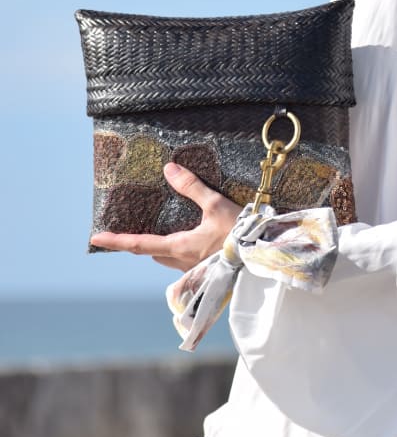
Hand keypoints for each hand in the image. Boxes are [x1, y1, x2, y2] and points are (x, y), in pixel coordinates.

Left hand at [90, 163, 241, 270]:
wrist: (263, 258)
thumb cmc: (240, 233)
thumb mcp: (217, 206)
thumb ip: (192, 187)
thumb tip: (169, 168)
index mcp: (179, 246)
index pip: (139, 244)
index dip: (115, 240)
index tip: (94, 238)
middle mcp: (181, 261)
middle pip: (151, 252)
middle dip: (139, 243)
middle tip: (128, 230)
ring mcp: (194, 267)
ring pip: (166, 257)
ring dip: (158, 246)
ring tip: (159, 230)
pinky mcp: (206, 268)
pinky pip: (182, 259)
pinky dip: (176, 248)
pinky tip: (190, 237)